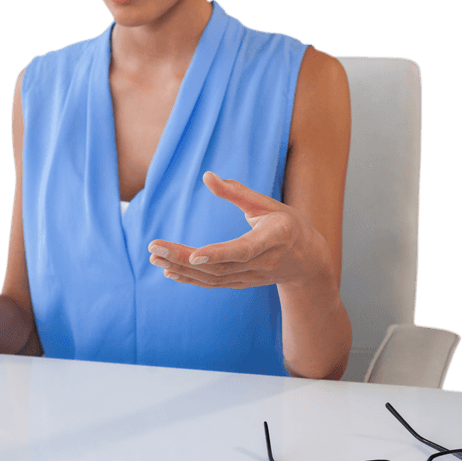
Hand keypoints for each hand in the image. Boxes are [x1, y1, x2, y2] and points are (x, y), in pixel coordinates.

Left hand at [147, 171, 326, 289]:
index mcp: (274, 238)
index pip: (244, 249)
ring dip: (181, 269)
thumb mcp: (268, 204)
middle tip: (154, 248)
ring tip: (155, 257)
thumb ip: (237, 192)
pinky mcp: (242, 283)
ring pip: (213, 278)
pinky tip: (169, 271)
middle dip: (184, 258)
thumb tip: (207, 176)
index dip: (219, 254)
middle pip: (219, 266)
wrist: (307, 260)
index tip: (194, 255)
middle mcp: (262, 263)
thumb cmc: (288, 224)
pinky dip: (190, 279)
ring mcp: (252, 277)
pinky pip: (214, 284)